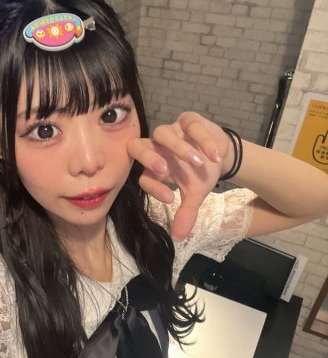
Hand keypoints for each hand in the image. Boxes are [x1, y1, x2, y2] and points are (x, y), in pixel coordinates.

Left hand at [127, 112, 232, 240]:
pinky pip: (189, 125)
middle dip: (147, 157)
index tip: (171, 198)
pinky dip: (202, 139)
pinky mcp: (188, 120)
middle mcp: (156, 148)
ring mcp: (171, 131)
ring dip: (178, 148)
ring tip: (197, 162)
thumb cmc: (200, 173)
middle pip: (137, 146)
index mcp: (154, 167)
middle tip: (163, 169)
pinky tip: (214, 154)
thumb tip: (179, 238)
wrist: (219, 153)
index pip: (142, 176)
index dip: (152, 187)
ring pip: (162, 133)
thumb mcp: (195, 194)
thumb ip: (186, 213)